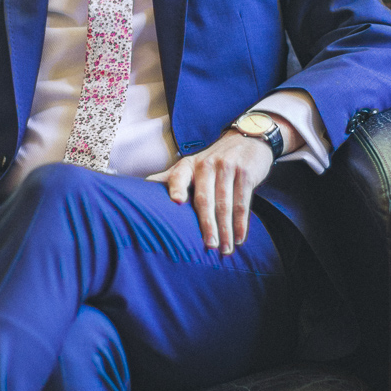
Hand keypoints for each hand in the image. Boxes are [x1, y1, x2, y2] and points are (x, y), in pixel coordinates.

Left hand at [149, 116, 298, 254]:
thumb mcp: (192, 164)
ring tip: (225, 249)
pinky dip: (241, 223)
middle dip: (207, 225)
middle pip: (205, 199)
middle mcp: (206, 165)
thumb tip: (143, 188)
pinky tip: (239, 238)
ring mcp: (227, 168)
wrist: (248, 140)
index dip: (176, 188)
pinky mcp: (245, 174)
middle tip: (208, 246)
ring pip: (225, 204)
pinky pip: (242, 202)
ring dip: (226, 230)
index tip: (177, 202)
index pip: (178, 176)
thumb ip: (171, 178)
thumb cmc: (214, 160)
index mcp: (188, 165)